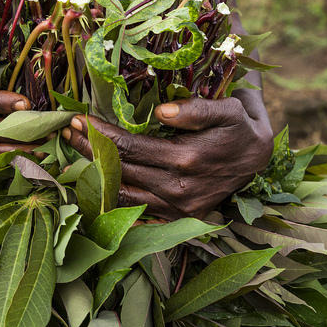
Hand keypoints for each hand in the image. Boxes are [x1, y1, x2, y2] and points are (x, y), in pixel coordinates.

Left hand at [63, 98, 272, 219]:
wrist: (259, 159)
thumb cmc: (240, 126)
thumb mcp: (228, 109)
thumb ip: (196, 110)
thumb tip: (161, 112)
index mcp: (186, 160)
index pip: (129, 147)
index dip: (100, 133)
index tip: (78, 118)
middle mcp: (178, 189)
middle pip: (120, 170)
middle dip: (89, 149)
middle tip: (67, 131)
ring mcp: (176, 207)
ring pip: (122, 194)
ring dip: (93, 174)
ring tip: (73, 154)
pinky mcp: (177, 217)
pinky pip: (136, 211)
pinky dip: (111, 198)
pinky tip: (93, 183)